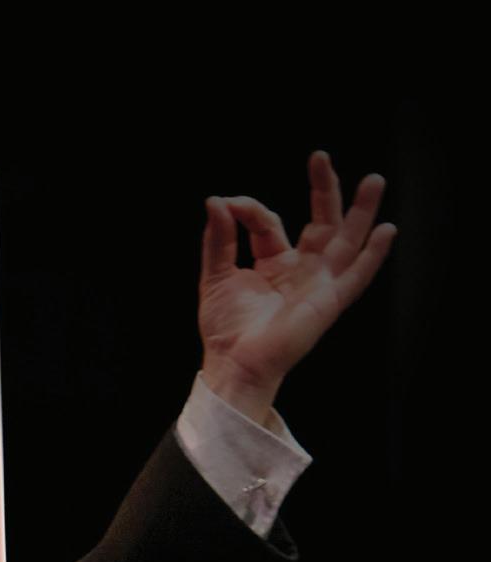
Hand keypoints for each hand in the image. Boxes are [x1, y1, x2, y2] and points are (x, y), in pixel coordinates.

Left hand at [199, 150, 397, 422]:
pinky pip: (357, 276)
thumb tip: (216, 202)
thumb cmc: (224, 329)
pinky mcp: (329, 302)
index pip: (269, 224)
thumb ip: (218, 239)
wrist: (233, 363)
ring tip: (374, 180)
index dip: (250, 210)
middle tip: (321, 159)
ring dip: (361, 212)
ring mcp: (317, 284)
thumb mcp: (215, 276)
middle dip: (324, 190)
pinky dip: (373, 255)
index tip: (229, 205)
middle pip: (321, 222)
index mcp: (273, 264)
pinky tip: (386, 231)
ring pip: (346, 241)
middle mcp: (300, 271)